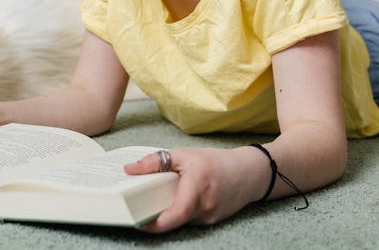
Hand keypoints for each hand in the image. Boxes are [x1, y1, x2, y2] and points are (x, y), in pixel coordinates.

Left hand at [124, 146, 261, 232]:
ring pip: (180, 221)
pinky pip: (188, 220)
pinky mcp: (210, 221)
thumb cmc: (217, 162)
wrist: (249, 173)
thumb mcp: (184, 154)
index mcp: (198, 187)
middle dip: (155, 216)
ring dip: (166, 213)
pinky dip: (178, 212)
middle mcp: (205, 207)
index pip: (176, 213)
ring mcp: (209, 217)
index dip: (156, 223)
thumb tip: (130, 169)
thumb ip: (155, 161)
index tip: (138, 222)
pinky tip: (174, 201)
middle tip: (137, 208)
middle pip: (174, 219)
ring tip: (155, 200)